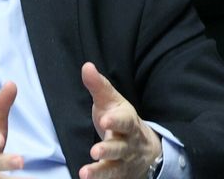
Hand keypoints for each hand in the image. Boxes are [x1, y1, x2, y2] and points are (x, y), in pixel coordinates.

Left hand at [79, 62, 161, 178]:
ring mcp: (124, 160)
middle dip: (109, 149)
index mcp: (127, 122)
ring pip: (115, 166)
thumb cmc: (120, 119)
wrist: (146, 147)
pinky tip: (86, 178)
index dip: (116, 121)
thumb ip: (98, 86)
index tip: (105, 119)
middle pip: (120, 146)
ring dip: (101, 171)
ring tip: (86, 173)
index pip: (124, 121)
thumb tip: (86, 66)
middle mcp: (128, 143)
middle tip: (95, 151)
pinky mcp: (119, 172)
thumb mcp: (111, 101)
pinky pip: (111, 177)